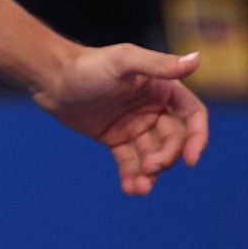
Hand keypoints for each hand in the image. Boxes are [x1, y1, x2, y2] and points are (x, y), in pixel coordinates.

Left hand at [32, 44, 208, 195]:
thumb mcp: (123, 62)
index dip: (197, 138)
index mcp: (161, 88)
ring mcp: (134, 125)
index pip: (193, 115)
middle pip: (173, 141)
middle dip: (166, 157)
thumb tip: (198, 59)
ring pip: (153, 156)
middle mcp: (152, 108)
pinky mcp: (115, 139)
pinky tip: (129, 189)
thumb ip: (158, 64)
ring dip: (151, 174)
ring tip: (139, 188)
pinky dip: (132, 176)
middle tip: (150, 167)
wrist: (50, 78)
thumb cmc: (86, 65)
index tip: (190, 160)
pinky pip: (130, 162)